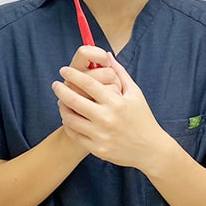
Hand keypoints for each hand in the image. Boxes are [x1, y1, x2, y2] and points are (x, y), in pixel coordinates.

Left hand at [52, 52, 163, 169]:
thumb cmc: (143, 118)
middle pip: (74, 100)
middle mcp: (107, 118)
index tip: (64, 70)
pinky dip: (68, 124)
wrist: (150, 150)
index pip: (88, 83)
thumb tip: (106, 55)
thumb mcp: (135, 93)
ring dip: (62, 107)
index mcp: (116, 102)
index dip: (73, 75)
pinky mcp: (97, 149)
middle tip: (56, 84)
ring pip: (70, 118)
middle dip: (61, 89)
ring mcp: (101, 135)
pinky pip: (74, 134)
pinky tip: (68, 117)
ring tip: (61, 101)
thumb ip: (119, 73)